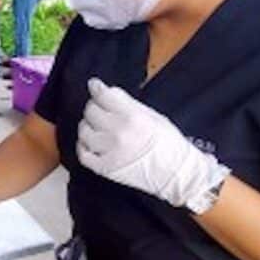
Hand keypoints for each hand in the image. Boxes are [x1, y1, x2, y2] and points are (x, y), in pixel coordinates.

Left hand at [77, 79, 229, 211]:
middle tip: (101, 110)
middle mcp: (118, 133)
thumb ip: (127, 104)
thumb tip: (106, 92)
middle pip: (91, 112)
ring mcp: (109, 152)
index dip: (97, 88)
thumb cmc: (169, 143)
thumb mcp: (152, 115)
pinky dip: (84, 146)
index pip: (103, 96)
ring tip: (97, 127)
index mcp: (132, 117)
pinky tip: (92, 143)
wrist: (176, 173)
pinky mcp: (105, 168)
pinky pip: (83, 154)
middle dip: (94, 107)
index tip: (94, 86)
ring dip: (88, 126)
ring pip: (84, 131)